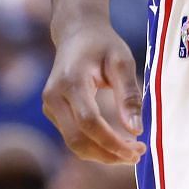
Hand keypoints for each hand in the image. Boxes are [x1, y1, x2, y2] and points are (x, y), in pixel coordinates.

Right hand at [42, 19, 144, 163]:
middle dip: (108, 154)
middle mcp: (53, 97)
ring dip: (102, 153)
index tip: (138, 149)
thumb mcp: (123, 61)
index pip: (89, 122)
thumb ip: (129, 95)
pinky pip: (72, 136)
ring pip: (73, 143)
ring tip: (131, 151)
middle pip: (77, 140)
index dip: (112, 141)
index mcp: (71, 82)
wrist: (77, 33)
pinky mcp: (53, 112)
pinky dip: (94, 145)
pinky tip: (117, 143)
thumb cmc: (104, 44)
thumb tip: (135, 130)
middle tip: (137, 155)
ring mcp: (49, 106)